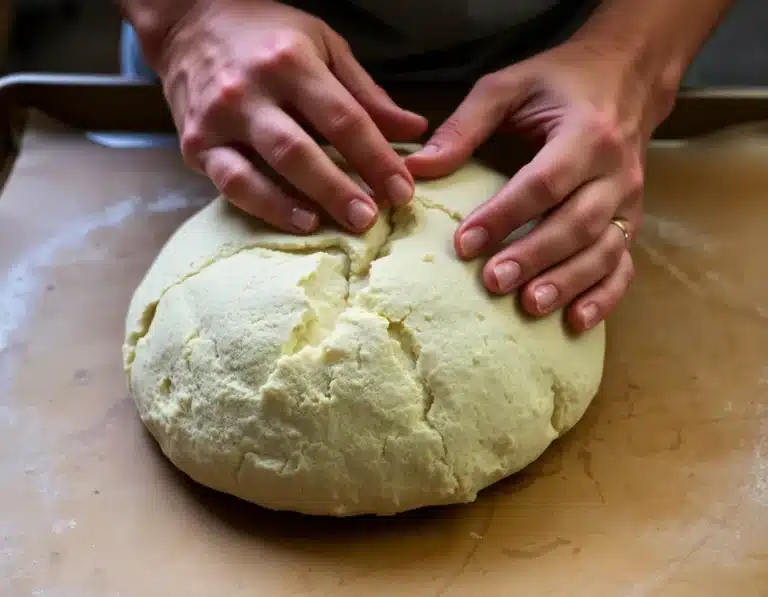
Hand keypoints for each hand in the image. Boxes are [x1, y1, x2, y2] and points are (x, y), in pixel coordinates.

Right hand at [157, 0, 426, 233]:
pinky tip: (296, 220)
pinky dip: (264, 207)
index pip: (343, 118)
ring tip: (330, 226)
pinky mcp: (196, 145)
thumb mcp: (324, 45)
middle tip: (370, 219)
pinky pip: (231, 185)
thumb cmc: (267, 35)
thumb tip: (413, 129)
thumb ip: (366, 93)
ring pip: (258, 173)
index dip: (376, 158)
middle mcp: (250, 90)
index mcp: (290, 61)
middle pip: (300, 150)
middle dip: (338, 190)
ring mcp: (217, 120)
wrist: (190, 23)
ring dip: (296, 206)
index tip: (402, 191)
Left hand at [407, 40, 675, 331]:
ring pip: (604, 250)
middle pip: (576, 223)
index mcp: (585, 133)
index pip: (544, 182)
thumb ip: (464, 125)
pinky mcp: (632, 221)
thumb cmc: (560, 82)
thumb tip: (417, 169)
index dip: (504, 216)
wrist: (628, 77)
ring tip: (531, 306)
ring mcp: (629, 201)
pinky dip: (604, 296)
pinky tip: (576, 322)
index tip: (464, 243)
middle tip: (494, 283)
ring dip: (568, 282)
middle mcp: (615, 171)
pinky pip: (624, 264)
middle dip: (534, 256)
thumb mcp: (509, 86)